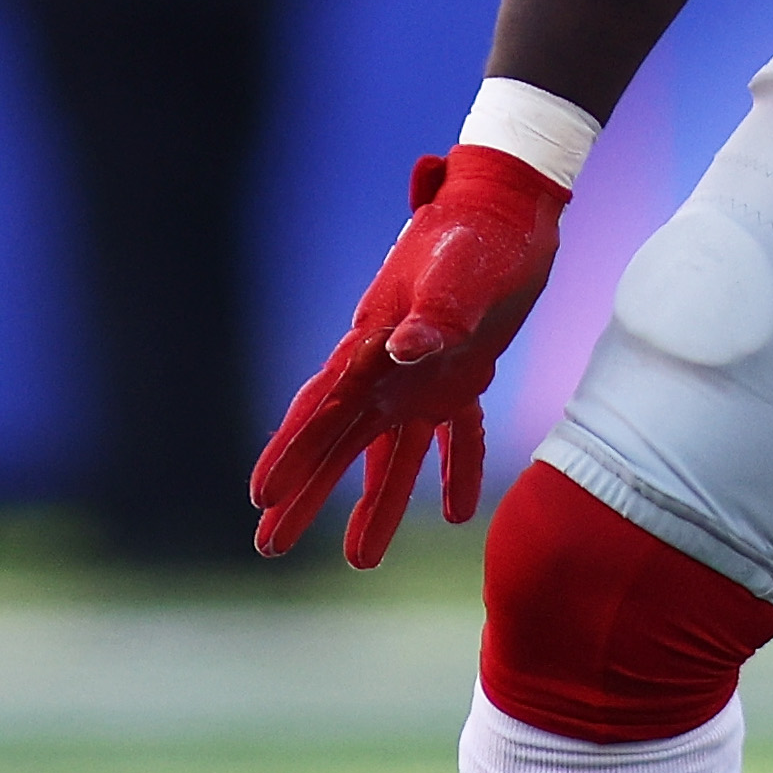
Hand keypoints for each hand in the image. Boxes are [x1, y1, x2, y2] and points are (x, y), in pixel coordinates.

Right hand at [250, 145, 569, 567]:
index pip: (320, 407)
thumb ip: (434, 312)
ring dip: (377, 505)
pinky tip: (457, 515)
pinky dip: (455, 471)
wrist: (512, 210)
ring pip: (391, 454)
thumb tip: (402, 350)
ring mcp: (422, 377)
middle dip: (304, 496)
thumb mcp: (459, 272)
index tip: (260, 498)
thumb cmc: (479, 235)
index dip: (290, 454)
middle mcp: (386, 368)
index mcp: (371, 343)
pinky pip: (456, 436)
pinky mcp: (463, 377)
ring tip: (361, 563)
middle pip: (338, 443)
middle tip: (268, 548)